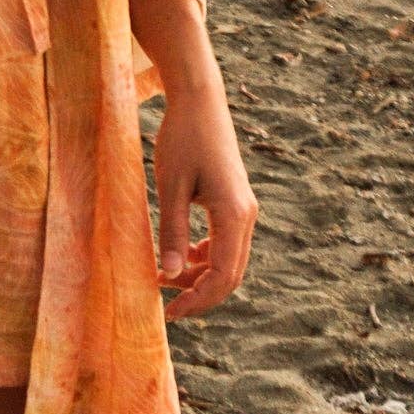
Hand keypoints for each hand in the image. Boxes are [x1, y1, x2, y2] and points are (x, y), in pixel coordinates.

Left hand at [150, 74, 257, 321]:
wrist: (199, 100)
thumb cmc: (181, 138)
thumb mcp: (170, 186)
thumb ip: (172, 232)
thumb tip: (171, 275)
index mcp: (233, 215)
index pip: (222, 276)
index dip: (197, 300)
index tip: (169, 312)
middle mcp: (246, 215)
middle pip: (231, 274)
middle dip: (200, 294)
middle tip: (167, 306)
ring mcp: (244, 208)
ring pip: (229, 260)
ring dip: (201, 275)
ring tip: (166, 278)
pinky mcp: (236, 201)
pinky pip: (226, 242)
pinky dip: (206, 256)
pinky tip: (181, 255)